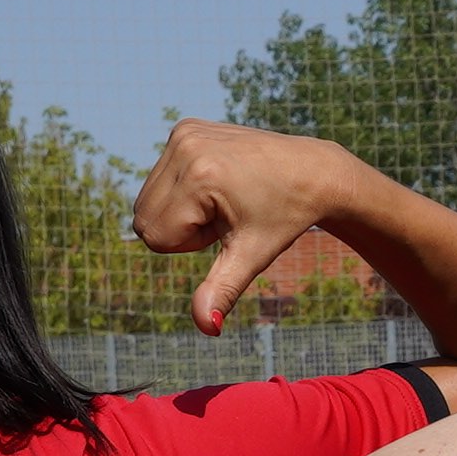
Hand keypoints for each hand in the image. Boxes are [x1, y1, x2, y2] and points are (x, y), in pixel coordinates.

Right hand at [130, 123, 362, 337]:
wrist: (312, 173)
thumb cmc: (285, 218)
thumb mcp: (253, 257)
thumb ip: (221, 290)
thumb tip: (207, 327)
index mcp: (199, 176)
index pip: (155, 236)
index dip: (190, 244)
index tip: (226, 228)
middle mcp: (185, 145)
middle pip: (144, 217)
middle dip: (181, 229)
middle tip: (225, 217)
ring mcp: (184, 132)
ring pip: (148, 199)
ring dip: (181, 211)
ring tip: (224, 201)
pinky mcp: (185, 127)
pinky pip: (161, 176)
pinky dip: (184, 190)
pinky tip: (219, 184)